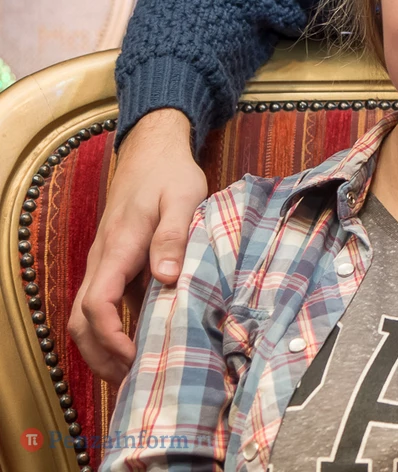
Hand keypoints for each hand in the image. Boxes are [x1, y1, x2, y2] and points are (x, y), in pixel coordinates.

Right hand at [67, 109, 206, 380]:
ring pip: (84, 316)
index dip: (111, 337)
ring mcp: (104, 264)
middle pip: (80, 320)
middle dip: (100, 355)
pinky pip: (99, 305)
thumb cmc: (169, 175)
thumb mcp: (183, 198)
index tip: (135, 357)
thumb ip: (173, 236)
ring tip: (131, 373)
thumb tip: (166, 277)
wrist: (152, 152)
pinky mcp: (113, 265)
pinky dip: (109, 331)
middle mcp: (102, 261)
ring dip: (101, 348)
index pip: (97, 304)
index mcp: (118, 248)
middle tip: (132, 380)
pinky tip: (135, 346)